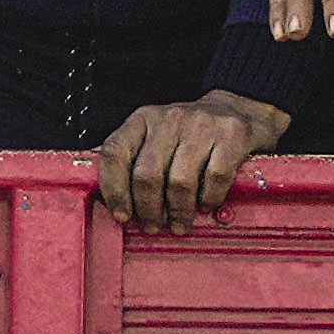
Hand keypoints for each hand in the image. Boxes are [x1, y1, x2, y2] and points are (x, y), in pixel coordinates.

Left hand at [97, 89, 289, 231]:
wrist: (237, 108)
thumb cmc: (187, 134)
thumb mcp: (153, 135)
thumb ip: (129, 156)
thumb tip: (96, 188)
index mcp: (143, 118)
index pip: (114, 153)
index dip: (114, 189)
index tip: (122, 215)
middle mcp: (170, 117)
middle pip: (147, 175)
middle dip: (148, 209)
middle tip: (153, 226)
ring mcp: (202, 125)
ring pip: (180, 181)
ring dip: (178, 212)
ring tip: (180, 224)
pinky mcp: (232, 135)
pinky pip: (214, 178)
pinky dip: (208, 199)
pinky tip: (205, 206)